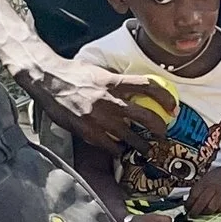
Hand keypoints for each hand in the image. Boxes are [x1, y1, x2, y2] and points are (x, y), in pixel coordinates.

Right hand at [36, 56, 175, 151]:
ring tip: (146, 148)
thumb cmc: (74, 74)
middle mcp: (109, 101)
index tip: (172, 105)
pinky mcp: (88, 131)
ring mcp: (99, 118)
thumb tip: (134, 87)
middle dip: (159, 127)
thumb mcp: (100, 71)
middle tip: (163, 132)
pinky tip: (121, 150)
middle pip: (145, 117)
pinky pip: (110, 146)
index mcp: (114, 82)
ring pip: (130, 137)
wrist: (48, 81)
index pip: (148, 87)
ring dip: (141, 145)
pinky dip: (118, 149)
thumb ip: (117, 80)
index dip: (165, 97)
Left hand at [185, 154, 220, 217]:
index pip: (193, 196)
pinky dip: (216, 211)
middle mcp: (213, 188)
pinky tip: (214, 209)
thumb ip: (200, 186)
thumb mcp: (209, 176)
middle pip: (200, 205)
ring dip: (205, 213)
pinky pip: (220, 210)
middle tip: (192, 215)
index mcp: (206, 181)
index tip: (187, 208)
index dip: (188, 204)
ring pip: (210, 209)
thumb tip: (190, 198)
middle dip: (194, 212)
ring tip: (203, 212)